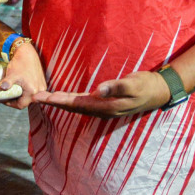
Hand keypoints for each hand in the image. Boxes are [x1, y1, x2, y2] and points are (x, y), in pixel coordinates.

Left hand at [0, 41, 46, 108]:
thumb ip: (6, 83)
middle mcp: (39, 90)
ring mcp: (42, 86)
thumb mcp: (12, 74)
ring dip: (20, 95)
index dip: (11, 104)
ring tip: (12, 90)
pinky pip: (33, 91)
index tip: (4, 99)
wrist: (27, 52)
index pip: (20, 105)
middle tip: (7, 96)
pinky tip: (19, 86)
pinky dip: (25, 90)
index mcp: (32, 91)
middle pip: (25, 101)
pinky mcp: (41, 82)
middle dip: (16, 100)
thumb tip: (0, 89)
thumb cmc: (19, 63)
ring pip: (29, 96)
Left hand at [35, 70, 170, 117]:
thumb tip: (98, 90)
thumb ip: (117, 87)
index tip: (43, 97)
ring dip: (60, 101)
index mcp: (106, 106)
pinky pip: (83, 103)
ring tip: (44, 97)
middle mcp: (102, 110)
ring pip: (77, 106)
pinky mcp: (105, 103)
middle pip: (73, 107)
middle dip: (54, 101)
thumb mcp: (133, 84)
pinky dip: (71, 100)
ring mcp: (104, 108)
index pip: (76, 104)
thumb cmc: (146, 86)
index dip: (58, 100)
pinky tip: (65, 97)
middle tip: (35, 97)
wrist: (159, 91)